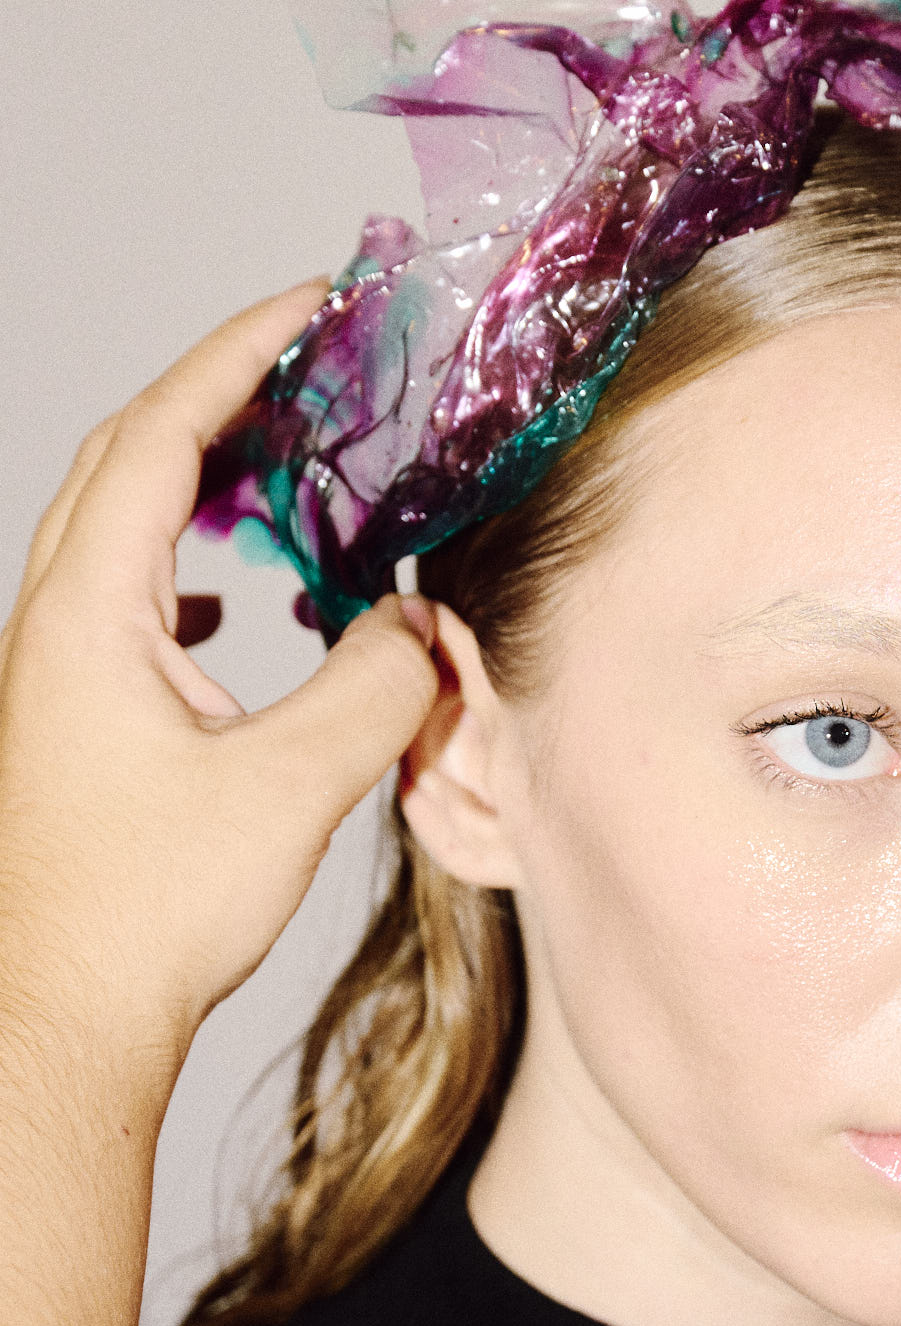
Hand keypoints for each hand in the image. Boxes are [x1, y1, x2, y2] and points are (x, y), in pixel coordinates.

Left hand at [0, 282, 439, 1064]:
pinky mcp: (73, 728)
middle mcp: (55, 628)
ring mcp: (54, 678)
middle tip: (307, 365)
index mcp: (88, 615)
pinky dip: (179, 571)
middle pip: (124, 461)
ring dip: (194, 478)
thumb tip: (421, 632)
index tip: (310, 308)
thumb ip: (372, 692)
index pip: (158, 437)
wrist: (63, 1017)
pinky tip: (222, 607)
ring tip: (278, 462)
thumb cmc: (145, 914)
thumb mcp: (287, 789)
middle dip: (218, 396)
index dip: (236, 358)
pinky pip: (121, 607)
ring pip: (115, 532)